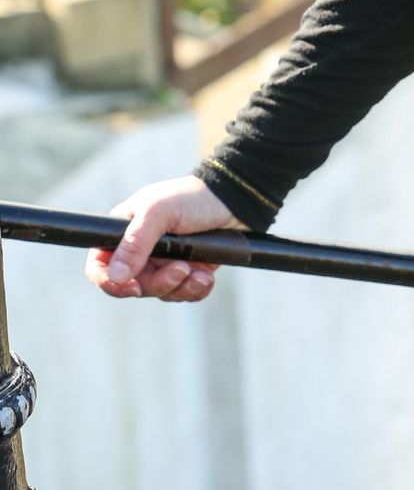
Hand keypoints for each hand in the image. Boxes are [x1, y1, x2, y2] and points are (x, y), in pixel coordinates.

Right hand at [84, 176, 244, 303]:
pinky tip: (207, 276)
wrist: (237, 199)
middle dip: (159, 283)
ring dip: (180, 286)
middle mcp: (141, 248)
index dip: (110, 282)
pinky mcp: (187, 269)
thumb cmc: (194, 197)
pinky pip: (182, 293)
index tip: (134, 288)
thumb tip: (116, 276)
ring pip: (159, 292)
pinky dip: (195, 289)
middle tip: (182, 269)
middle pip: (133, 285)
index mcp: (126, 230)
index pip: (100, 265)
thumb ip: (136, 242)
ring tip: (198, 270)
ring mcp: (164, 260)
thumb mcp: (160, 212)